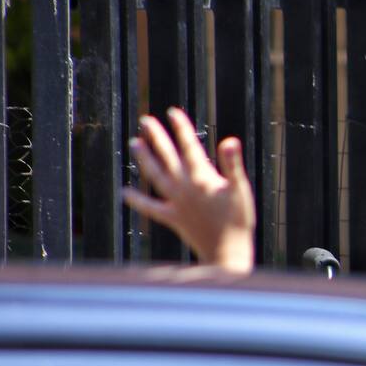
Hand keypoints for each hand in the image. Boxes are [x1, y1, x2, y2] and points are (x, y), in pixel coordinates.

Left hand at [124, 108, 255, 272]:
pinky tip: (125, 193)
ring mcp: (176, 203)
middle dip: (156, 137)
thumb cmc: (239, 221)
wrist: (227, 252)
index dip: (180, 128)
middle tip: (145, 121)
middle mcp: (184, 188)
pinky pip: (151, 208)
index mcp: (201, 178)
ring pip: (156, 176)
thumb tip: (230, 141)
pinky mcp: (172, 219)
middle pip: (167, 157)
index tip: (172, 112)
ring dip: (144, 159)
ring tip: (134, 143)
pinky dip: (138, 200)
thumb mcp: (241, 190)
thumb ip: (232, 164)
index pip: (189, 146)